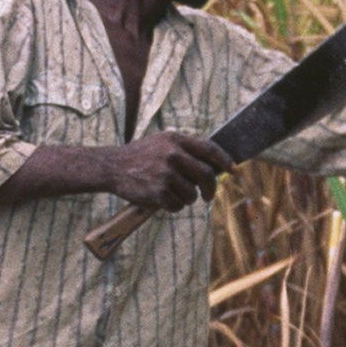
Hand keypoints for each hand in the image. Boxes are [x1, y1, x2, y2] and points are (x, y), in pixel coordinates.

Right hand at [107, 130, 232, 211]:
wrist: (112, 167)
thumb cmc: (140, 156)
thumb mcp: (161, 142)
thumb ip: (184, 149)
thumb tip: (213, 165)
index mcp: (175, 140)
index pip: (209, 148)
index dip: (224, 160)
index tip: (233, 169)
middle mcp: (172, 155)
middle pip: (206, 175)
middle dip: (211, 188)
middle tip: (208, 195)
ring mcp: (165, 173)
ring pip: (192, 194)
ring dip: (187, 199)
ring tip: (174, 194)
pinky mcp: (158, 191)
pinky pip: (177, 205)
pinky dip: (174, 206)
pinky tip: (163, 200)